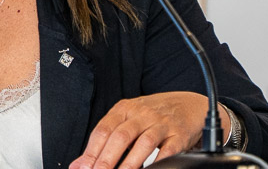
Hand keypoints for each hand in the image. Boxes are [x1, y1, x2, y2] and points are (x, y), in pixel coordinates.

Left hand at [69, 92, 230, 168]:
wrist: (189, 104)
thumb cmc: (153, 115)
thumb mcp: (128, 119)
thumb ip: (105, 140)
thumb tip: (79, 164)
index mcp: (125, 108)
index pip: (103, 129)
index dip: (92, 151)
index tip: (83, 168)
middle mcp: (142, 113)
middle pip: (121, 136)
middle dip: (107, 160)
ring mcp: (161, 123)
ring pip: (143, 143)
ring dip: (129, 164)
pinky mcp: (179, 135)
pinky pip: (167, 151)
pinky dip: (157, 163)